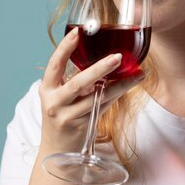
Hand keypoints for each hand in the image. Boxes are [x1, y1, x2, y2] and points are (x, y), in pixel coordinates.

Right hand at [38, 28, 143, 153]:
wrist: (56, 152)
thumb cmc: (62, 116)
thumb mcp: (60, 96)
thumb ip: (74, 79)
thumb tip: (101, 57)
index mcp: (47, 88)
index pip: (54, 64)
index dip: (65, 47)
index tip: (78, 32)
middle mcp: (55, 102)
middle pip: (78, 83)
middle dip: (99, 68)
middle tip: (117, 57)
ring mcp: (68, 116)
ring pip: (98, 96)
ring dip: (120, 84)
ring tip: (137, 72)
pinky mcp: (82, 126)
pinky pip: (104, 106)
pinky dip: (118, 93)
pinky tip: (131, 83)